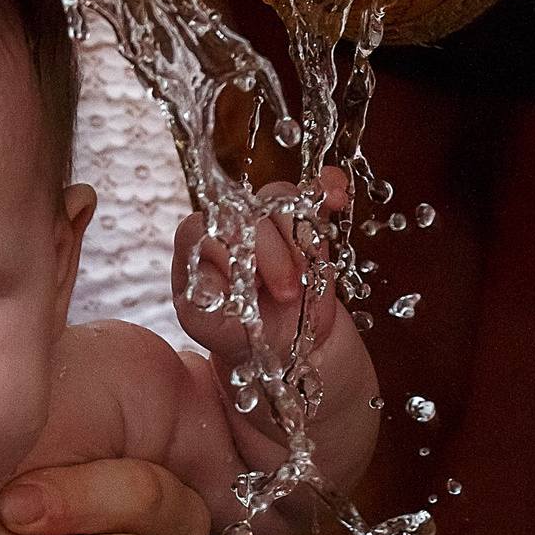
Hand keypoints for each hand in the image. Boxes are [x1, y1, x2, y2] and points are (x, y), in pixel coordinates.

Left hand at [171, 180, 343, 365]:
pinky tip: (337, 198)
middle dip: (271, 253)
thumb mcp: (211, 328)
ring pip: (279, 198)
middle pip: (244, 209)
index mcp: (197, 249)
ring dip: (298, 238)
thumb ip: (199, 304)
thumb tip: (205, 279)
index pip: (198, 228)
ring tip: (304, 278)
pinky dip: (327, 188)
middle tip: (286, 293)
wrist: (285, 346)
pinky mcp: (303, 222)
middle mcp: (229, 227)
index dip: (226, 252)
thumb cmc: (241, 335)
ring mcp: (267, 221)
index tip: (250, 286)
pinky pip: (315, 190)